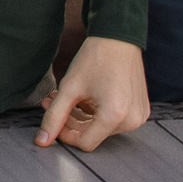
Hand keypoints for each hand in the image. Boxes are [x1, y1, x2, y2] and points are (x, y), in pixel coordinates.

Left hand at [36, 36, 149, 150]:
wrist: (118, 38)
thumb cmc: (95, 58)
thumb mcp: (69, 87)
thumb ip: (54, 116)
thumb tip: (41, 142)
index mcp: (115, 116)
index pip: (84, 143)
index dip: (64, 133)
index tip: (53, 116)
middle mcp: (131, 120)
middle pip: (93, 134)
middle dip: (70, 120)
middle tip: (53, 101)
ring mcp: (139, 116)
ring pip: (102, 128)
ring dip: (81, 116)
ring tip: (66, 97)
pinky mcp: (141, 110)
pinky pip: (114, 120)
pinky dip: (97, 112)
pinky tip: (85, 97)